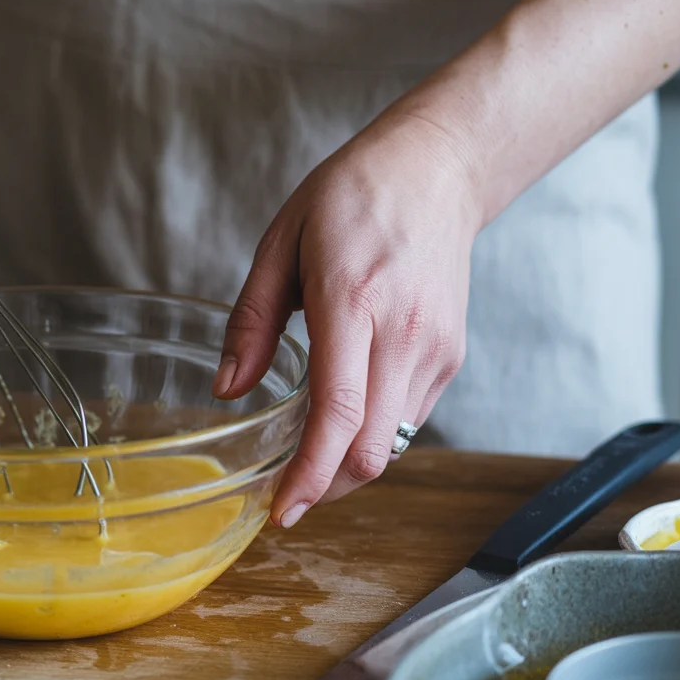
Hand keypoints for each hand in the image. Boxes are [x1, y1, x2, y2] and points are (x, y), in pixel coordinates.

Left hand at [215, 115, 480, 526]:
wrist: (438, 170)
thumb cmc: (352, 196)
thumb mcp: (281, 241)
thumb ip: (251, 321)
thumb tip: (228, 390)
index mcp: (353, 300)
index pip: (338, 412)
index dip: (308, 474)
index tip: (280, 509)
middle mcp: (403, 333)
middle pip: (370, 450)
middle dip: (324, 487)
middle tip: (282, 492)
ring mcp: (436, 349)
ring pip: (393, 445)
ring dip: (347, 465)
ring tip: (307, 455)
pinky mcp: (450, 356)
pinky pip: (410, 420)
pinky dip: (373, 436)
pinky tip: (344, 417)